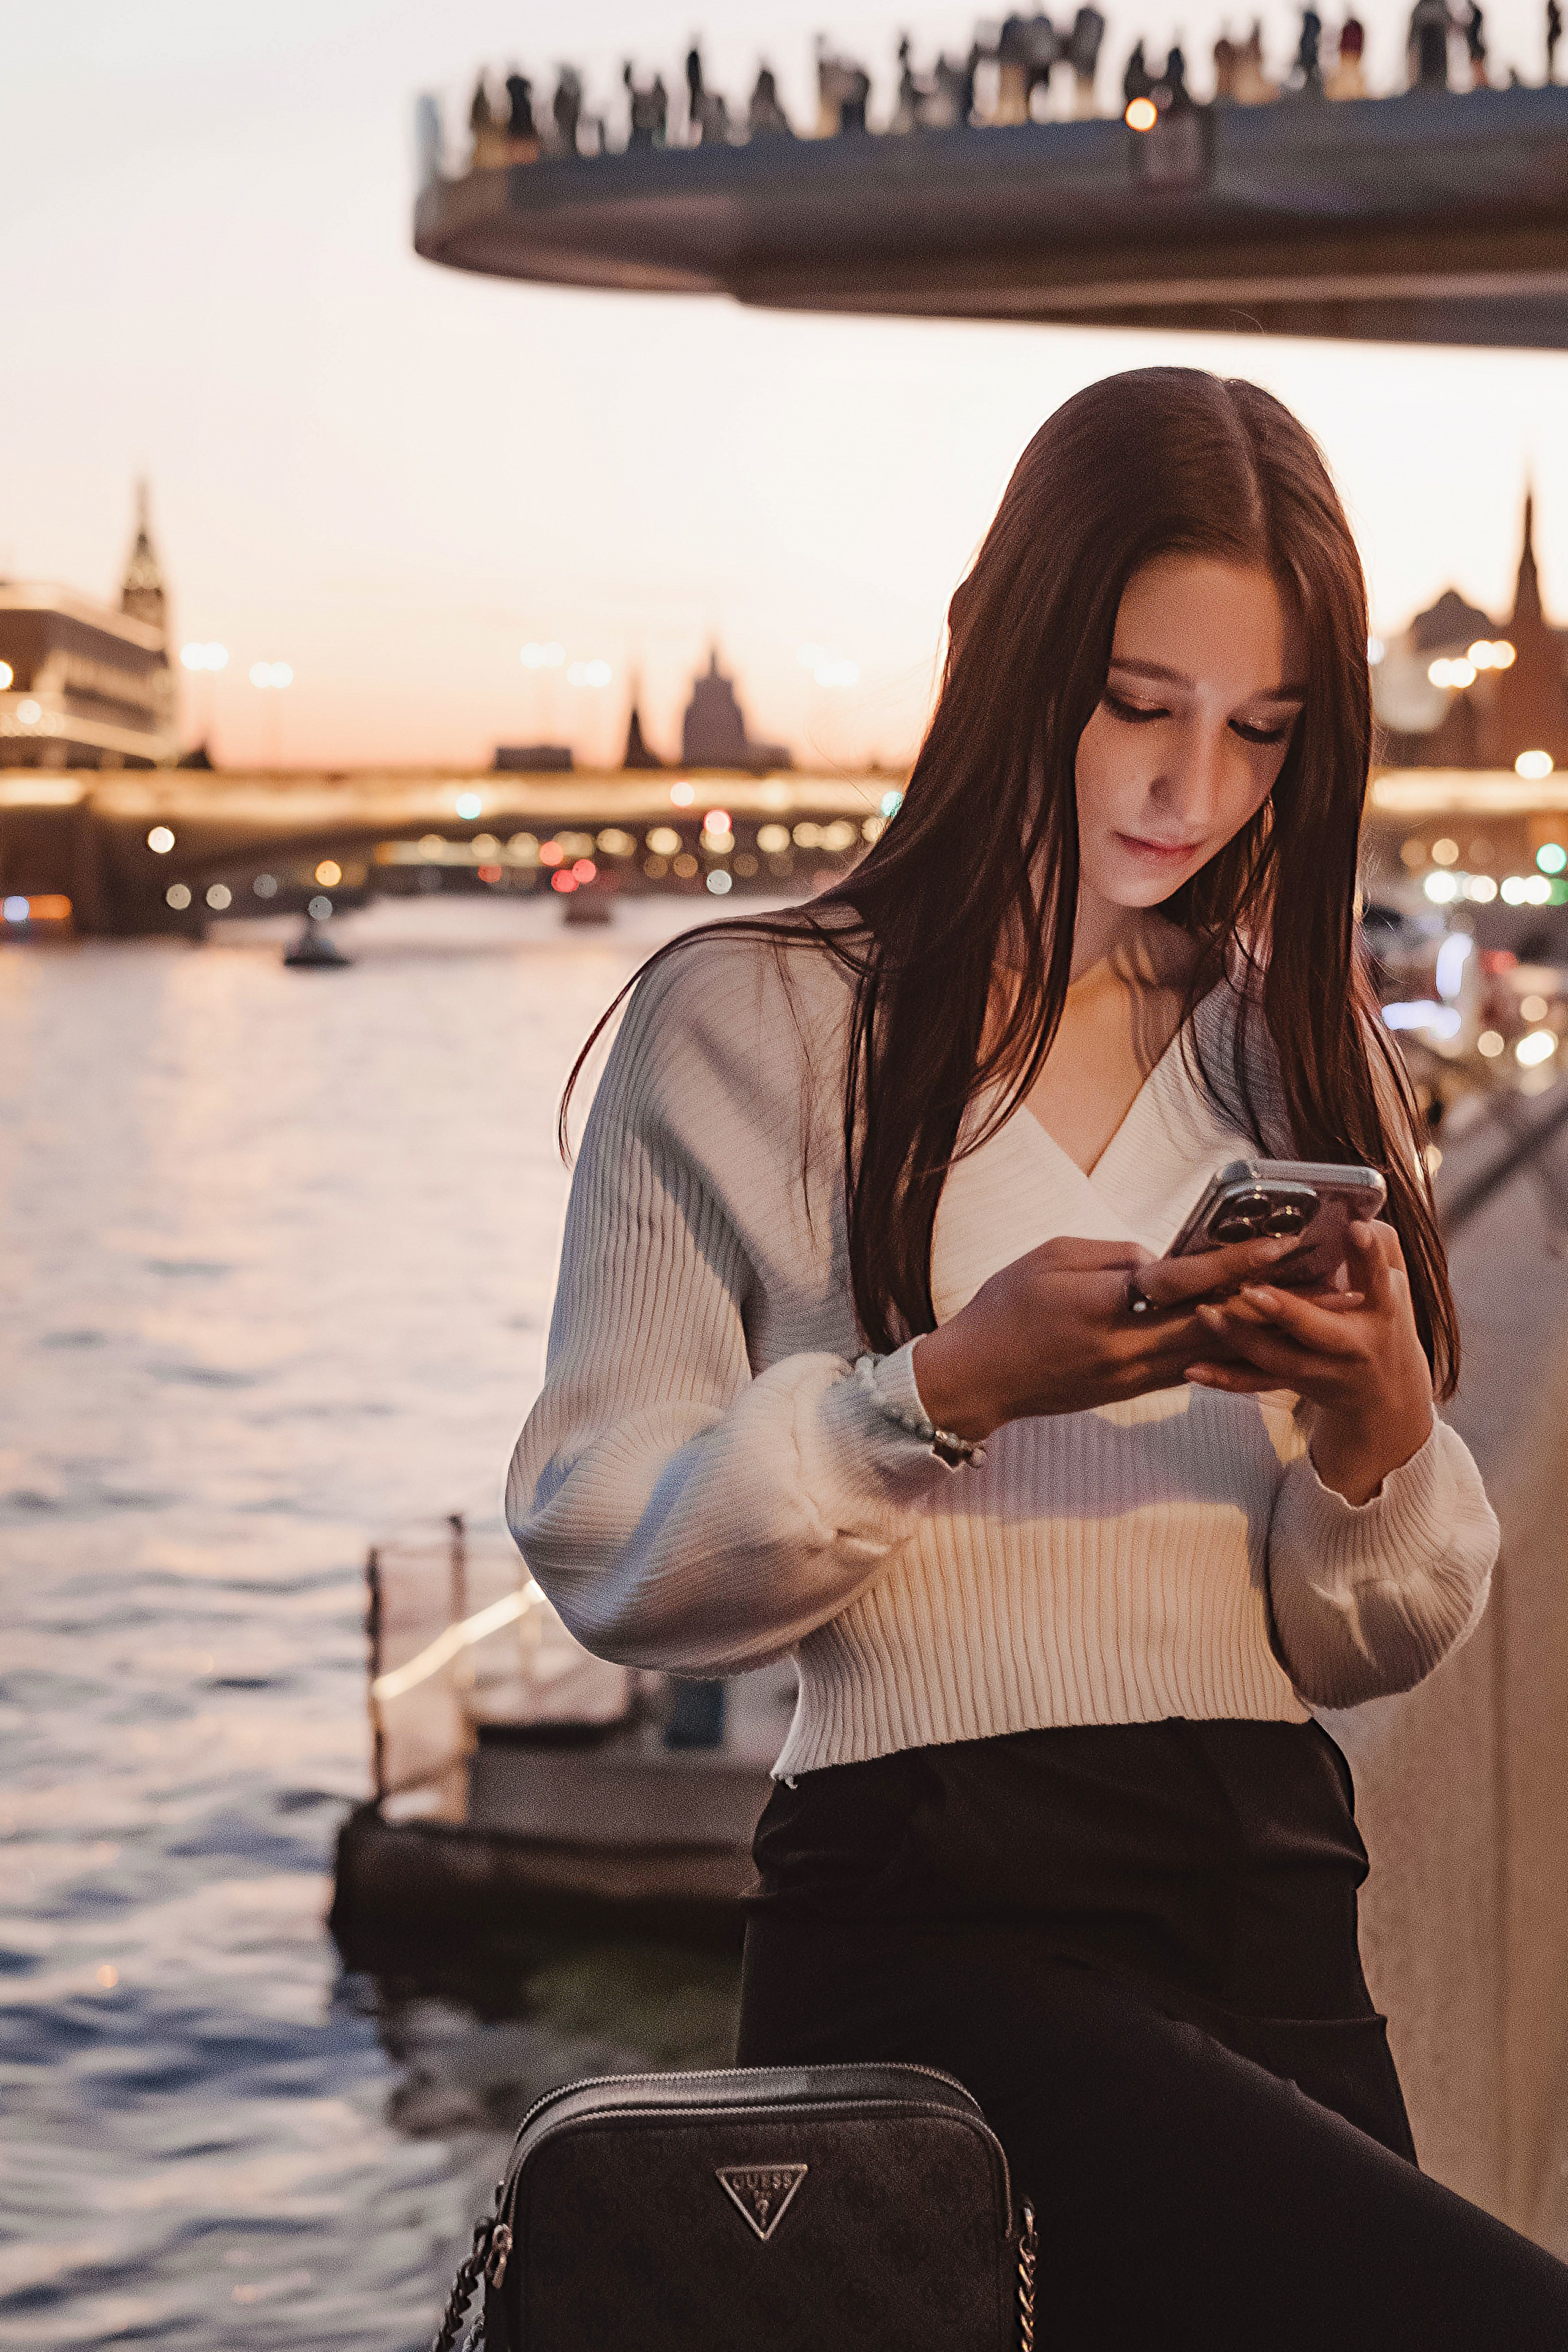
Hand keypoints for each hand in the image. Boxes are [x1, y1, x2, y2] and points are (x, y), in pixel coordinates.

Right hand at [911, 1230, 1306, 1442]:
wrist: (976, 1379)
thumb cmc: (1005, 1306)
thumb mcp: (1053, 1257)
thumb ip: (1115, 1255)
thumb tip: (1163, 1260)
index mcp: (1104, 1306)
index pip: (1182, 1283)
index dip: (1234, 1262)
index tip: (1279, 1244)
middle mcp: (1126, 1348)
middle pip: (1214, 1324)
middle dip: (1268, 1299)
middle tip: (1318, 1280)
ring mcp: (1131, 1377)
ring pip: (1210, 1354)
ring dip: (1256, 1332)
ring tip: (1303, 1310)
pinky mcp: (1131, 1392)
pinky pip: (1190, 1370)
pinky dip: (1225, 1354)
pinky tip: (1258, 1340)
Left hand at [1185, 1219, 1433, 1504]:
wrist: (1382, 1391)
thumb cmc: (1381, 1319)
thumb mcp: (1393, 1282)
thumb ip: (1377, 1247)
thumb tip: (1356, 1213)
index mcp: (1381, 1310)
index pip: (1378, 1278)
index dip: (1368, 1254)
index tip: (1354, 1228)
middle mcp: (1349, 1344)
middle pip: (1317, 1330)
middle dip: (1287, 1311)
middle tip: (1253, 1291)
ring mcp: (1318, 1369)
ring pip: (1277, 1359)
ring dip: (1240, 1339)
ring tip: (1205, 1314)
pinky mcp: (1292, 1383)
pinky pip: (1255, 1382)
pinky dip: (1224, 1377)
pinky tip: (1193, 1368)